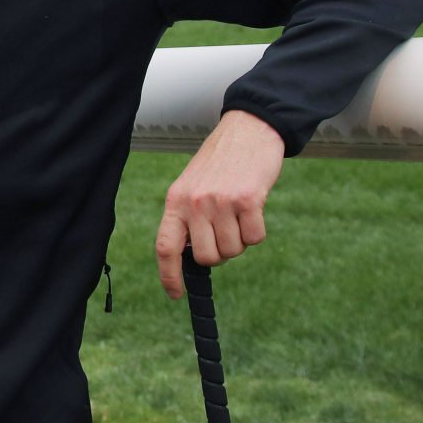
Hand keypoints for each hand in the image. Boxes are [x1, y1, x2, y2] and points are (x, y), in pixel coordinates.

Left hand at [156, 109, 284, 299]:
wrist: (248, 129)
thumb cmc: (221, 162)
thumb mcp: (192, 186)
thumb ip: (188, 218)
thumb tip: (192, 258)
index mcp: (176, 201)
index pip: (165, 247)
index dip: (168, 275)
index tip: (175, 294)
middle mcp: (195, 203)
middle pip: (206, 258)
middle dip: (220, 253)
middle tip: (226, 231)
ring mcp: (221, 202)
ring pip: (233, 250)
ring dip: (240, 239)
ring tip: (239, 212)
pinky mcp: (248, 200)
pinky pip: (255, 238)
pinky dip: (257, 230)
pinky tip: (254, 207)